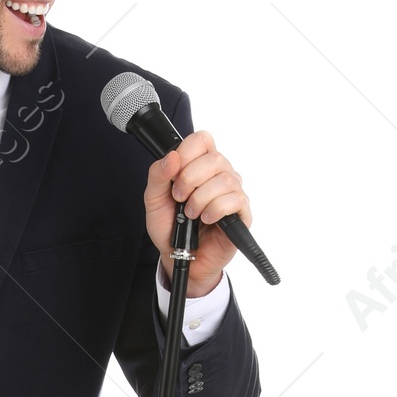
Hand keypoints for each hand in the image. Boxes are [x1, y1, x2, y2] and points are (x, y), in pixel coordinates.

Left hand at [144, 129, 250, 297]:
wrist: (178, 257)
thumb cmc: (170, 227)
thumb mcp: (154, 200)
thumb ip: (158, 176)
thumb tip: (172, 156)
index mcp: (200, 166)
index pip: (203, 140)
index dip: (187, 152)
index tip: (174, 173)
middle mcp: (220, 175)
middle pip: (215, 158)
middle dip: (190, 179)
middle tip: (178, 198)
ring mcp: (233, 193)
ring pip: (225, 180)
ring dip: (201, 198)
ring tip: (191, 213)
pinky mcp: (242, 213)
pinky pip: (235, 200)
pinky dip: (215, 209)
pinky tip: (206, 219)